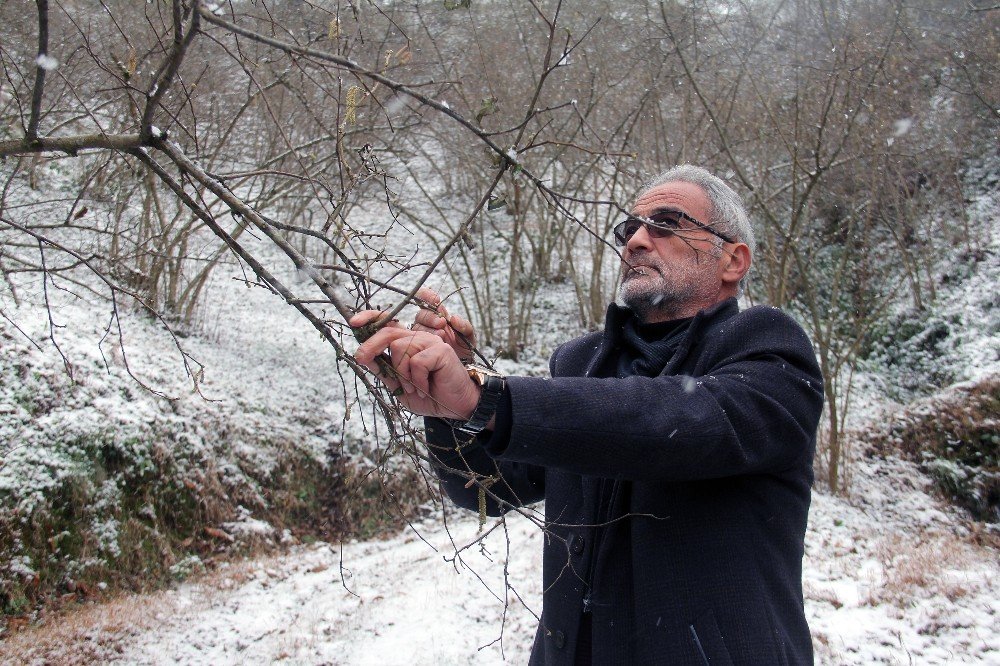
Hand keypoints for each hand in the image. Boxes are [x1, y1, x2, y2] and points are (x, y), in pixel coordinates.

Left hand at [350, 309, 479, 420]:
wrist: (456, 407)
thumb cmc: (430, 396)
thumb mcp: (400, 386)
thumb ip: (385, 371)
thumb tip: (363, 357)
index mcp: (408, 344)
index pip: (389, 325)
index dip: (371, 319)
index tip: (353, 323)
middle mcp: (419, 338)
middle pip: (389, 332)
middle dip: (371, 345)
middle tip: (360, 358)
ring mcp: (431, 342)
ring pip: (399, 347)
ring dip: (402, 375)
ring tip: (414, 388)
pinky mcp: (441, 350)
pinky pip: (416, 362)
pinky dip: (418, 380)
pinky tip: (426, 389)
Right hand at [412, 287, 476, 362]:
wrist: (460, 367)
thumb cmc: (464, 350)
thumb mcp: (469, 338)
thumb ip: (466, 327)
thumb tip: (454, 319)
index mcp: (439, 314)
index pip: (426, 299)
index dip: (427, 296)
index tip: (435, 299)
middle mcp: (427, 323)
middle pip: (421, 314)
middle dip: (430, 317)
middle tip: (442, 323)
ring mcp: (421, 335)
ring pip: (417, 327)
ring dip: (428, 330)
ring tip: (441, 337)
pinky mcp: (416, 347)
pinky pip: (412, 341)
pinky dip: (420, 341)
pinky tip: (430, 345)